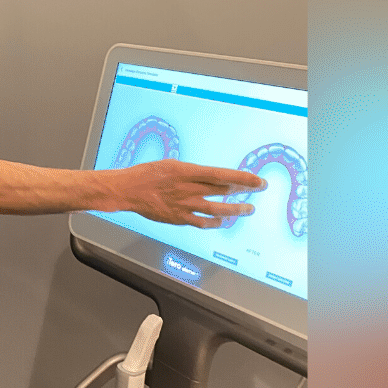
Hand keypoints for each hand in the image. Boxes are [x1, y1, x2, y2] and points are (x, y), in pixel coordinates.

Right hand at [116, 158, 265, 227]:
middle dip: (245, 191)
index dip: (243, 179)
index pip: (223, 175)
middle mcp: (190, 189)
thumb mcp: (171, 165)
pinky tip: (223, 221)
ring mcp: (185, 205)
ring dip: (236, 210)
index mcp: (188, 172)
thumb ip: (191, 173)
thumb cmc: (147, 174)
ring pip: (218, 210)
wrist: (128, 190)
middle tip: (259, 189)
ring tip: (249, 209)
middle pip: (224, 191)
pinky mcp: (179, 218)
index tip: (258, 180)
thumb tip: (209, 177)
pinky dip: (215, 223)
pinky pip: (203, 223)